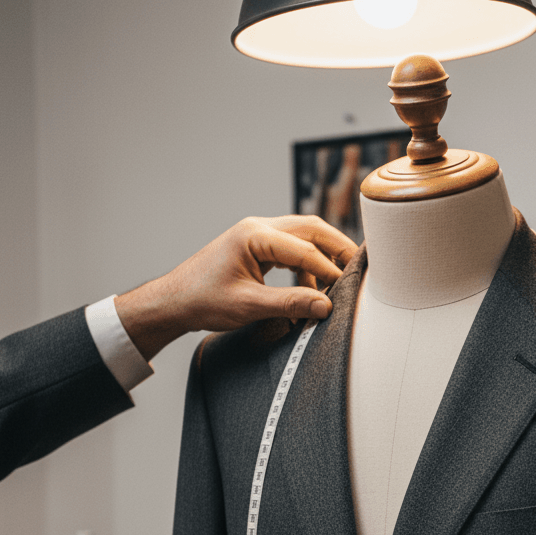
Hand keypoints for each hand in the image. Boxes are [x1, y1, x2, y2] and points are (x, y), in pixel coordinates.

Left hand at [113, 215, 357, 361]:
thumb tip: (325, 307)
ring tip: (338, 282)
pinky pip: (291, 249)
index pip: (305, 249)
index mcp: (254, 235)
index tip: (347, 289)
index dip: (329, 270)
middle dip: (337, 248)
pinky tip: (310, 288)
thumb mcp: (249, 306)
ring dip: (323, 257)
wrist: (175, 300)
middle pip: (311, 229)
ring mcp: (257, 235)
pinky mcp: (257, 247)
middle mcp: (258, 228)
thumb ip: (290, 304)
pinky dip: (307, 265)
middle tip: (360, 268)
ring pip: (303, 236)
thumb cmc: (203, 300)